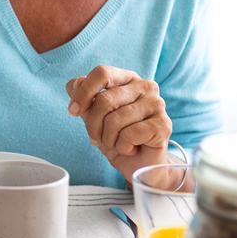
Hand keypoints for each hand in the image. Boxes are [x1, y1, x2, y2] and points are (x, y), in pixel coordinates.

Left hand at [65, 65, 173, 183]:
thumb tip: (73, 85)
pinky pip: (129, 135)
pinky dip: (122, 147)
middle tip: (96, 138)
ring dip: (108, 139)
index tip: (72, 111)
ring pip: (114, 120)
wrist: (139, 164)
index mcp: (128, 78)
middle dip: (93, 125)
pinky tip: (131, 148)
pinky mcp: (163, 125)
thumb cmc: (117, 136)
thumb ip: (85, 97)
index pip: (102, 73)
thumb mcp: (94, 116)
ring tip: (116, 144)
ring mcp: (157, 104)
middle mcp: (146, 86)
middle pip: (104, 100)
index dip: (83, 92)